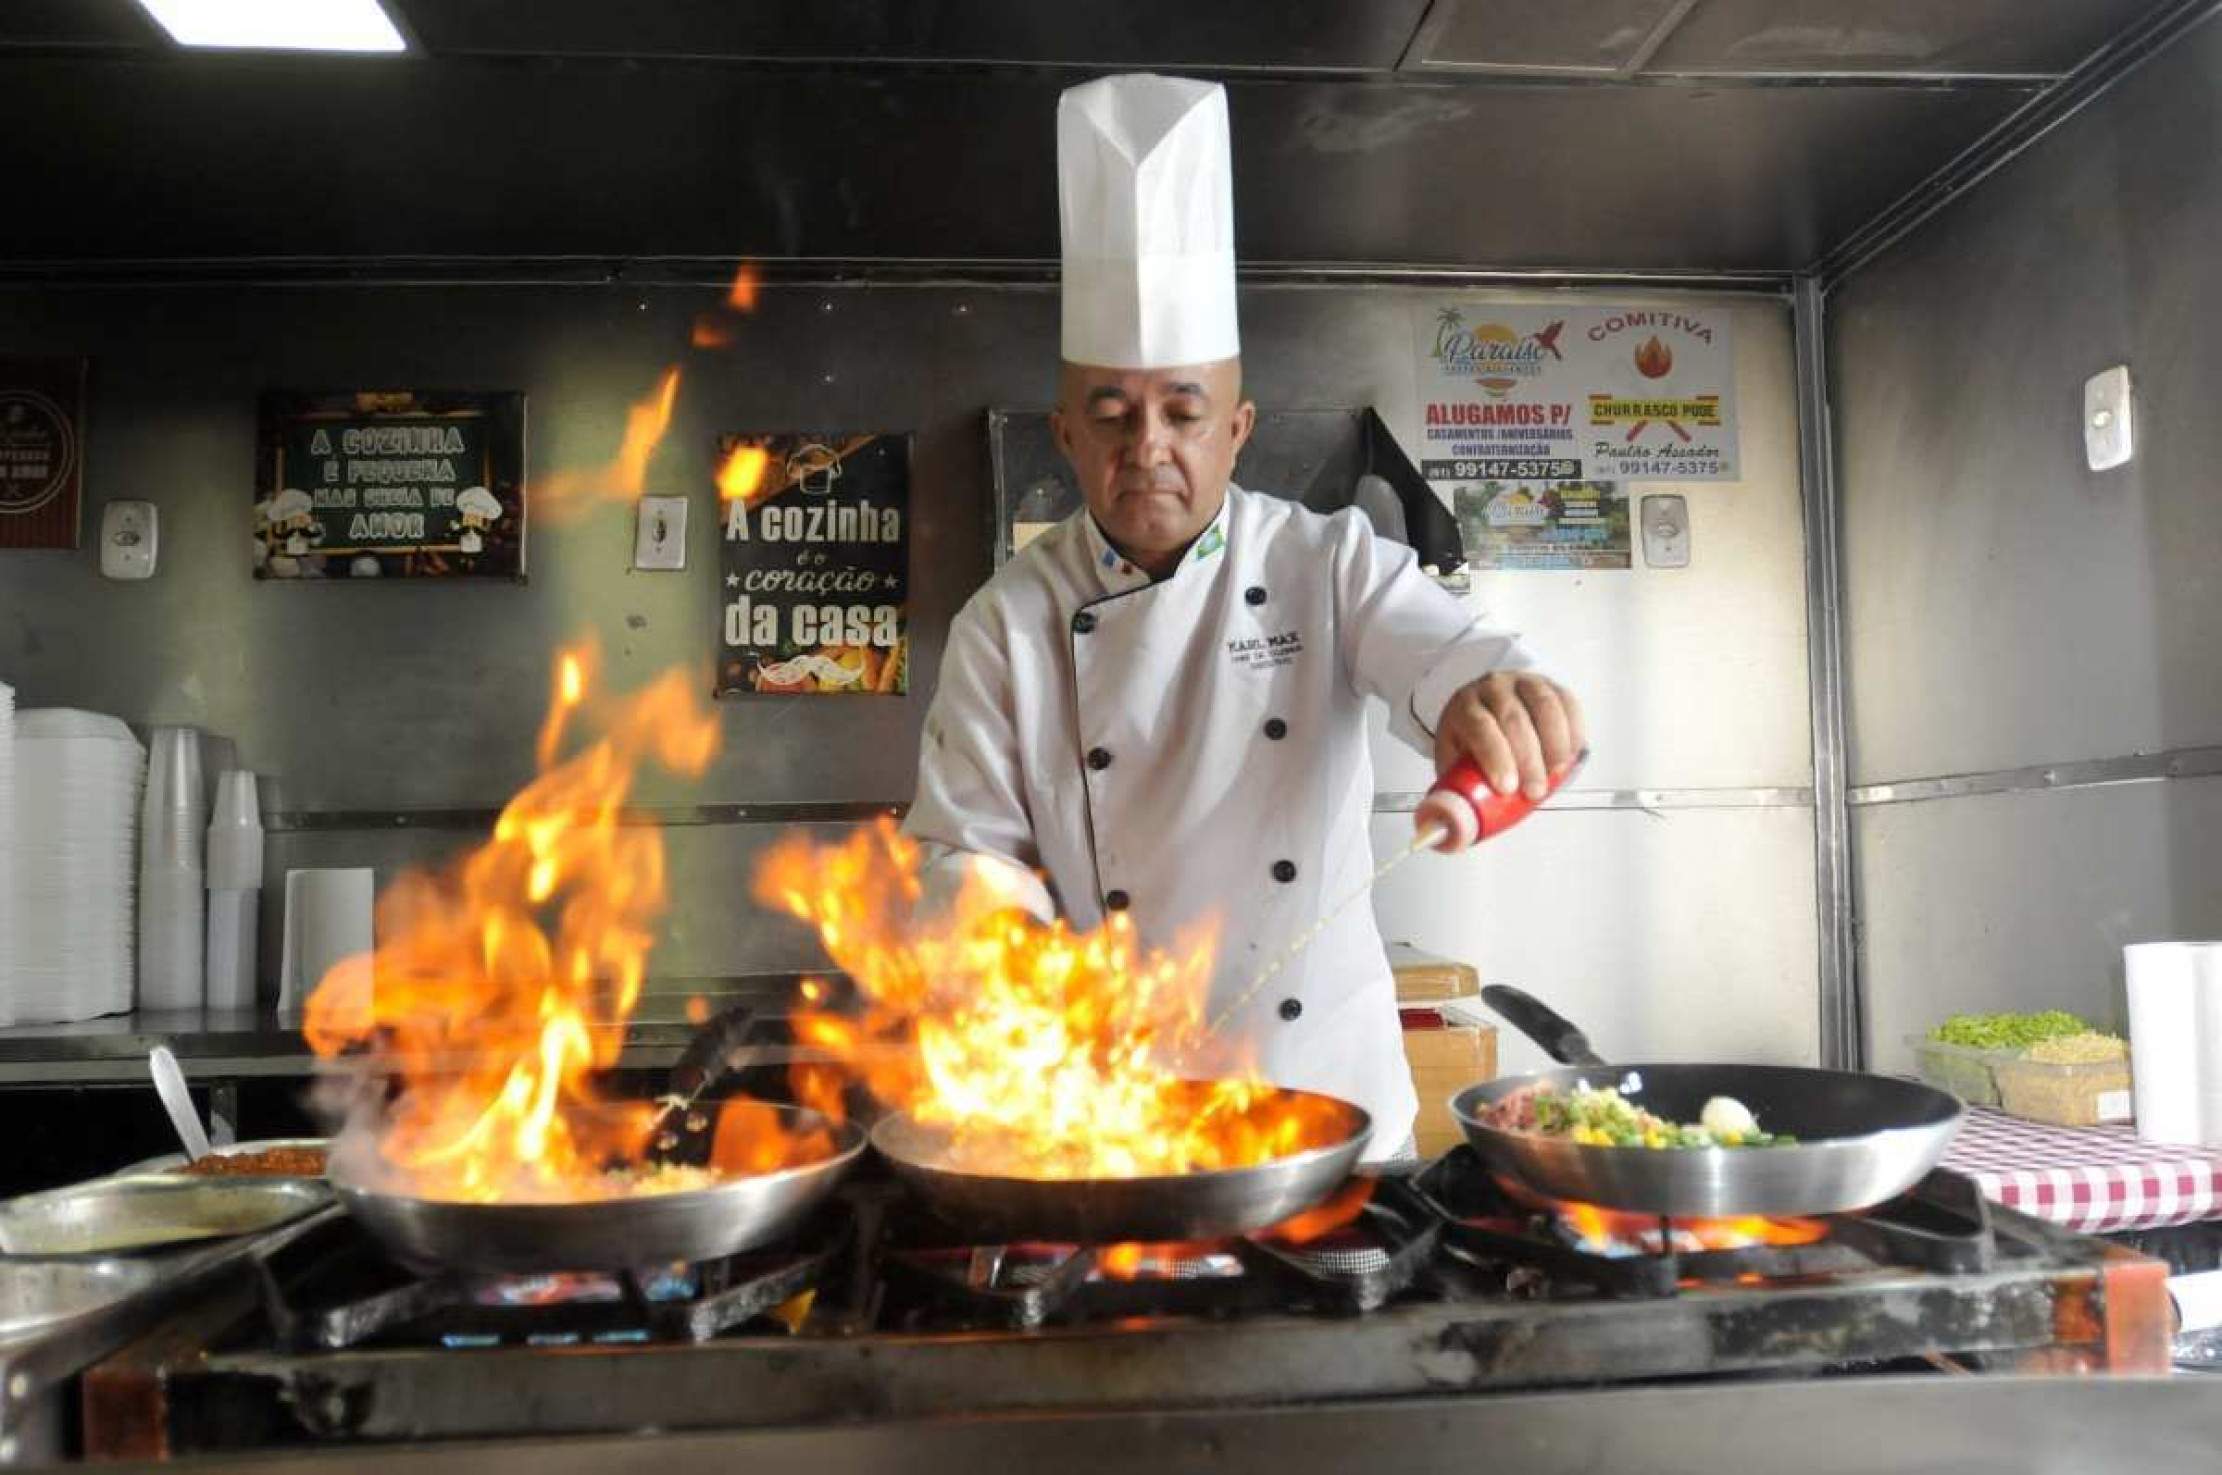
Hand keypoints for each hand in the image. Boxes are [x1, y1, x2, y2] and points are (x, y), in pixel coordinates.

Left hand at [1433, 672, 1584, 802]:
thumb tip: (1454, 828)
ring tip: (1555, 775)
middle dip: (1529, 760)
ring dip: (1555, 746)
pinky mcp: (1551, 685)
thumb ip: (1457, 787)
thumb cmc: (1470, 737)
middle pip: (1513, 720)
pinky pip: (1567, 704)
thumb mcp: (1455, 758)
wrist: (1484, 703)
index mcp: (1465, 706)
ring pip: (1545, 707)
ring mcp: (1523, 683)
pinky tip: (1569, 755)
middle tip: (1534, 792)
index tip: (1506, 787)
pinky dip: (1573, 732)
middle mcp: (1493, 688)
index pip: (1479, 726)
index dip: (1495, 757)